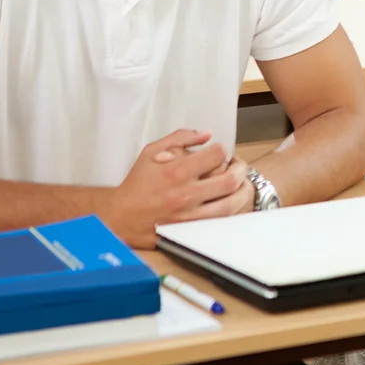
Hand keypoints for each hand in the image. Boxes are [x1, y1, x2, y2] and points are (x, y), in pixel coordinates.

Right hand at [102, 130, 248, 247]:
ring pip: (231, 203)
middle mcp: (186, 194)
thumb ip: (179, 138)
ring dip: (243, 191)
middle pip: (231, 179)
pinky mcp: (191, 230)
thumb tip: (206, 134)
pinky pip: (221, 221)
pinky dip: (232, 209)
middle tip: (238, 166)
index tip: (219, 152)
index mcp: (177, 171)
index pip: (216, 155)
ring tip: (243, 183)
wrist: (120, 216)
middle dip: (241, 169)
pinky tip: (232, 200)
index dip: (222, 150)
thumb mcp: (151, 152)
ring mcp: (190, 215)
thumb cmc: (137, 184)